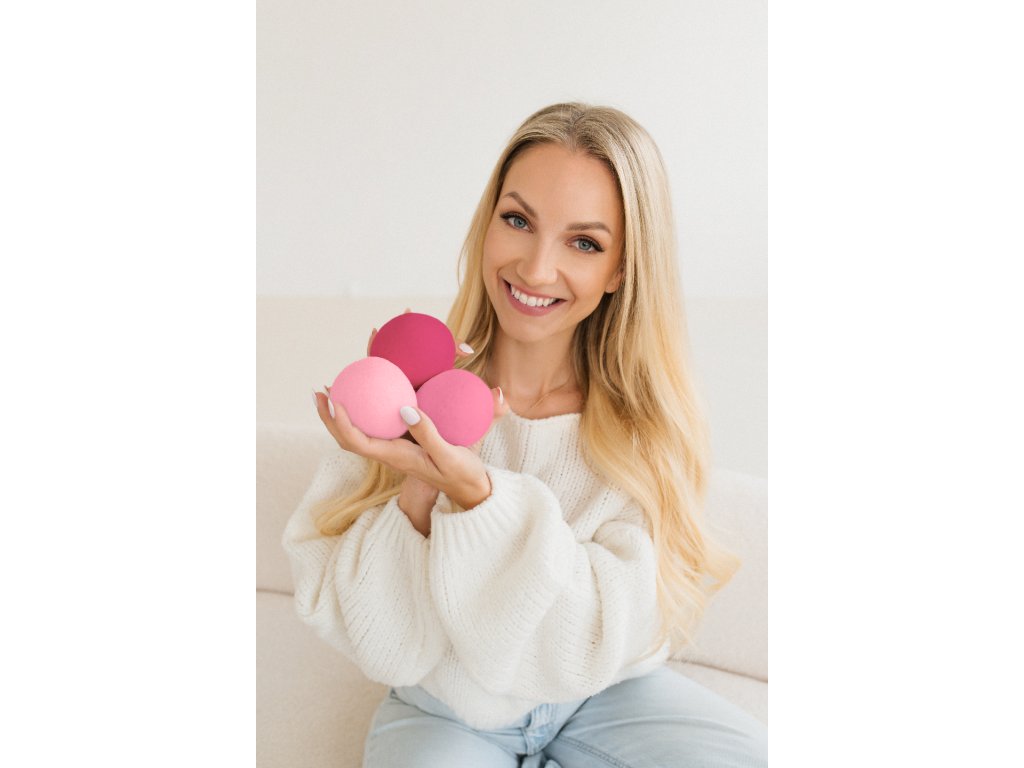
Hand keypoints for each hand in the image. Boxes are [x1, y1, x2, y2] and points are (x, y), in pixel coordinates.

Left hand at [314, 394, 494, 509]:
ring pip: (358, 432)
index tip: (334, 401)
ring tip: (332, 387)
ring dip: (340, 413)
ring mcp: (394, 448)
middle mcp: (389, 453)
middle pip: (348, 438)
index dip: (341, 422)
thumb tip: (404, 409)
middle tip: (319, 391)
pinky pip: (376, 425)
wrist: (471, 488)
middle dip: (329, 416)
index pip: (357, 442)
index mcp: (395, 457)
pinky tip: (369, 390)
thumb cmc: (462, 474)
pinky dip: (364, 409)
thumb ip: (428, 435)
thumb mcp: (450, 456)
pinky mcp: (403, 442)